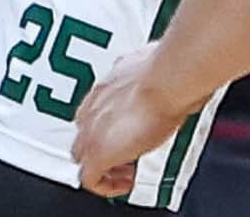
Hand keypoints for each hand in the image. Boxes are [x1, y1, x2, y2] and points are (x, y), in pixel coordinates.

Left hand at [70, 43, 187, 198]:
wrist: (167, 78)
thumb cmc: (168, 69)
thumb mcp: (152, 65)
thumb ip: (148, 72)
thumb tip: (163, 66)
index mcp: (106, 85)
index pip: (92, 111)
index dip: (106, 125)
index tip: (124, 130)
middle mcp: (94, 108)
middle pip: (83, 135)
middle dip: (101, 145)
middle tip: (126, 151)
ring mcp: (92, 132)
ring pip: (82, 157)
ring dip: (104, 165)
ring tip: (126, 169)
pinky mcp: (98, 154)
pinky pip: (91, 180)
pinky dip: (106, 184)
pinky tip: (126, 181)